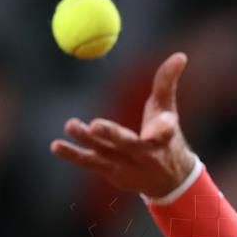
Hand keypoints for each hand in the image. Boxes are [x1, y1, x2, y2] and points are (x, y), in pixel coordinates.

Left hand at [50, 52, 195, 197]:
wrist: (167, 180)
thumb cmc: (166, 138)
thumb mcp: (168, 110)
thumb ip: (167, 83)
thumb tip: (180, 56)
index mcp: (165, 139)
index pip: (165, 131)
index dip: (160, 130)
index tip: (155, 132)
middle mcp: (146, 154)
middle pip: (129, 144)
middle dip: (113, 135)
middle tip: (96, 125)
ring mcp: (126, 165)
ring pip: (105, 152)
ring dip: (87, 140)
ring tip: (71, 125)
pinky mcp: (110, 171)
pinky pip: (89, 162)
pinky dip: (73, 154)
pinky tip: (57, 146)